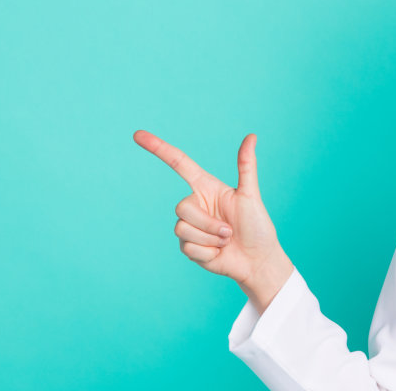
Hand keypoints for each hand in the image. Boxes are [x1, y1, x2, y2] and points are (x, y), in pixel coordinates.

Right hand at [134, 131, 292, 303]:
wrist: (257, 260)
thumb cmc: (257, 226)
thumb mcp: (251, 195)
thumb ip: (246, 166)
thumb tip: (252, 136)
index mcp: (207, 187)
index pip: (179, 164)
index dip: (159, 149)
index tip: (138, 135)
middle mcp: (196, 205)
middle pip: (181, 208)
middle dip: (207, 223)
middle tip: (228, 231)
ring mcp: (190, 227)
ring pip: (182, 229)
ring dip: (209, 239)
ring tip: (225, 241)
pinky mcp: (189, 247)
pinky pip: (187, 248)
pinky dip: (207, 253)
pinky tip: (219, 253)